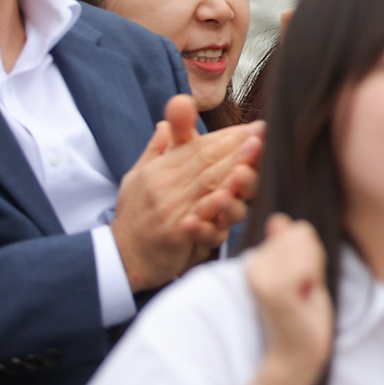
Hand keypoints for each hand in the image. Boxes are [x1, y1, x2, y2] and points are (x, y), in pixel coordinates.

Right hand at [111, 97, 263, 290]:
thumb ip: (156, 150)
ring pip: (208, 185)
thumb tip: (165, 124)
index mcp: (159, 171)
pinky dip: (217, 207)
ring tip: (256, 151)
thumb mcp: (137, 179)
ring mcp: (171, 211)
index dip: (227, 136)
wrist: (119, 260)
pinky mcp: (175, 235)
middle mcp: (165, 188)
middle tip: (264, 130)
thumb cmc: (133, 218)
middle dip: (238, 144)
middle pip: (208, 162)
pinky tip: (232, 196)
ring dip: (234, 166)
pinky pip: (202, 219)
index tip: (254, 126)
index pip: (198, 147)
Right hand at [243, 215, 334, 384]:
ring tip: (301, 295)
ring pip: (306, 246)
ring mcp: (260, 277)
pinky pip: (306, 264)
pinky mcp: (274, 290)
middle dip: (313, 260)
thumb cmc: (301, 314)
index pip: (298, 230)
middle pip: (303, 234)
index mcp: (255, 260)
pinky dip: (313, 278)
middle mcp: (251, 265)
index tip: (300, 281)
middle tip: (302, 290)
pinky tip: (302, 297)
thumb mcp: (298, 273)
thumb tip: (279, 220)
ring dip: (314, 270)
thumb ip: (287, 247)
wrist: (297, 353)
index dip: (310, 255)